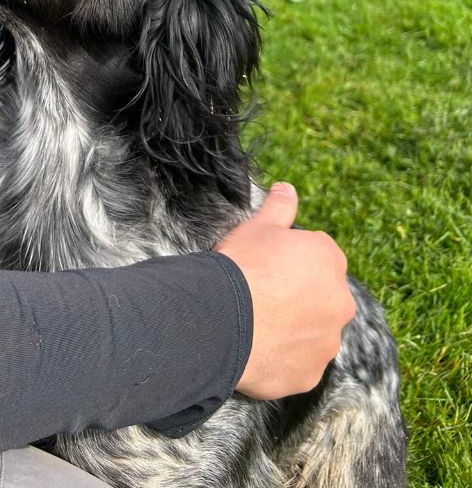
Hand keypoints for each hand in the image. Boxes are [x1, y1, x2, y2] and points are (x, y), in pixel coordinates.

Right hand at [215, 182, 355, 399]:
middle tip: (263, 296)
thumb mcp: (258, 227)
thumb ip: (279, 207)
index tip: (267, 266)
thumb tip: (288, 188)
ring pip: (313, 332)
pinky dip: (284, 357)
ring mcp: (327, 342)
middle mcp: (339, 301)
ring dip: (294, 328)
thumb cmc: (242, 266)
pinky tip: (258, 348)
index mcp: (330, 260)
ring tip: (258, 325)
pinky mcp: (310, 374)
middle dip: (299, 296)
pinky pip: (299, 363)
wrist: (222, 318)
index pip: (318, 257)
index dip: (290, 261)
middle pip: (321, 296)